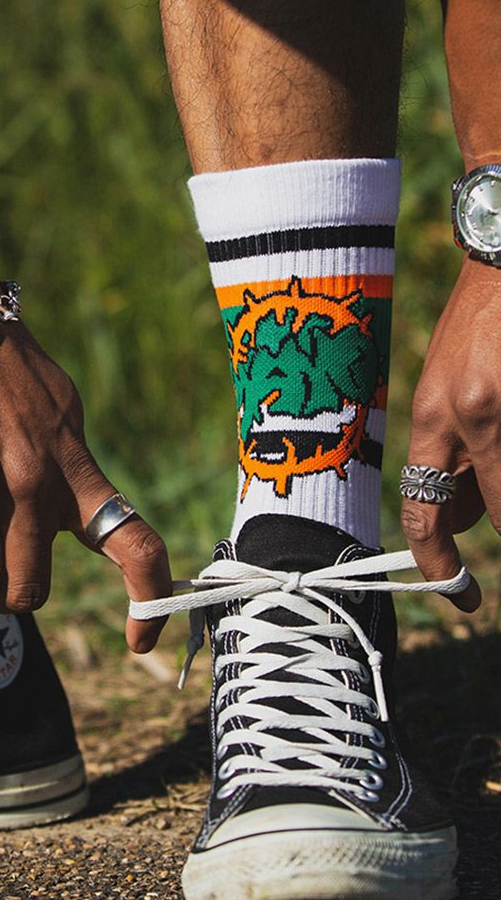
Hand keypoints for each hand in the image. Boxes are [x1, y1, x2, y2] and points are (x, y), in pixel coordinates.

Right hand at [0, 311, 172, 652]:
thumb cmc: (2, 359)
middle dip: (3, 599)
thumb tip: (63, 517)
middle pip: (27, 590)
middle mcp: (31, 478)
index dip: (146, 603)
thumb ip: (65, 466)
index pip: (134, 543)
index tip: (138, 643)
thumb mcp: (58, 408)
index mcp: (73, 467)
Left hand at [401, 258, 493, 611]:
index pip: (425, 515)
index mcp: (435, 420)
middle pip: (497, 510)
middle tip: (498, 481)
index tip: (460, 596)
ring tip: (495, 405)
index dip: (440, 564)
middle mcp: (471, 417)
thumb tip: (465, 517)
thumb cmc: (479, 324)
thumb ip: (454, 455)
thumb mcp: (447, 390)